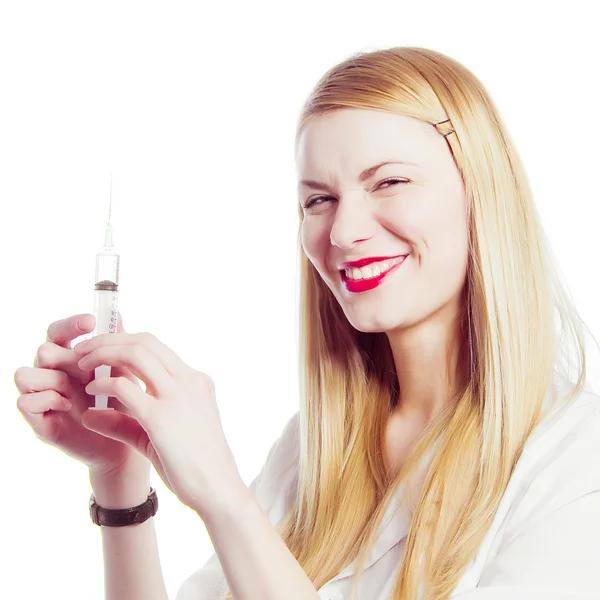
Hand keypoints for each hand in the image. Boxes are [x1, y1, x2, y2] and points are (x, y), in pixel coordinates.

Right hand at [15, 313, 150, 478]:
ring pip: (25, 373)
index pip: (59, 331)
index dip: (70, 324)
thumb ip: (116, 345)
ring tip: (76, 390)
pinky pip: (24, 401)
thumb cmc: (123, 401)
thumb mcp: (123, 371)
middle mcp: (52, 371)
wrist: (125, 441)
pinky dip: (46, 399)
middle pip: (42, 350)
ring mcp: (42, 394)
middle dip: (65, 356)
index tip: (91, 322)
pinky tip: (67, 404)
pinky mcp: (38, 418)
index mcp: (70, 355)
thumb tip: (118, 313)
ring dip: (52, 379)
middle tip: (87, 369)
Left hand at [74, 331, 245, 513]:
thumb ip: (125, 421)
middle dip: (108, 340)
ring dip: (103, 353)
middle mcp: (189, 381)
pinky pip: (125, 388)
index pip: (156, 347)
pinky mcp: (162, 418)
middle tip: (82, 350)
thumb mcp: (159, 435)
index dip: (123, 341)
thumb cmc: (194, 467)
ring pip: (136, 353)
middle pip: (144, 342)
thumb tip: (88, 415)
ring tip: (81, 364)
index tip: (99, 350)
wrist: (219, 490)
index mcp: (195, 381)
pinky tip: (91, 392)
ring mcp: (178, 396)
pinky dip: (103, 384)